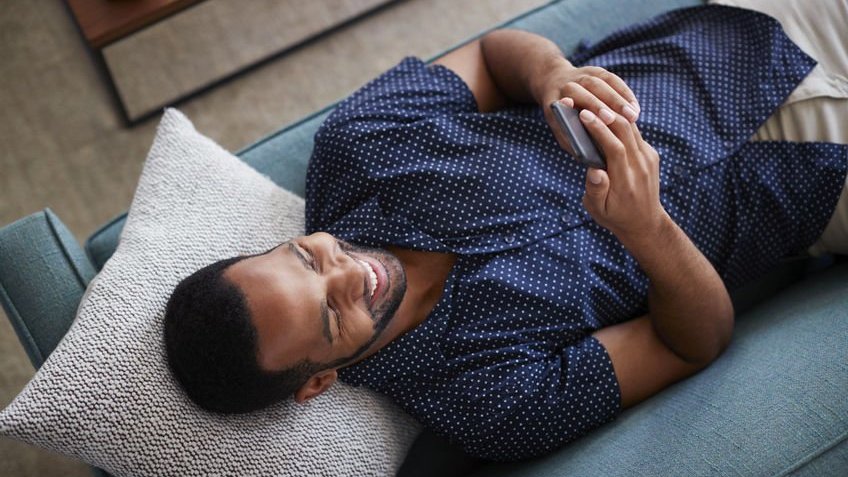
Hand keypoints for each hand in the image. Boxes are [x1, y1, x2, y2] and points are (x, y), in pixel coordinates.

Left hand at [534, 60, 639, 155]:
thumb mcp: (561, 133)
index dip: (573, 113)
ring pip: (600, 83)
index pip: (563, 105)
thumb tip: (590, 158)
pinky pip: (612, 80)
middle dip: (600, 105)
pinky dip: (625, 93)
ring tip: (632, 117)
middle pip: (584, 92)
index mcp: (553, 101)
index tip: (586, 119)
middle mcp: (566, 84)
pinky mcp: (595, 71)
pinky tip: (635, 108)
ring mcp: (581, 74)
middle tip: (616, 120)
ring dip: (617, 99)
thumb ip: (573, 142)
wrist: (556, 87)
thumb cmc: (561, 121)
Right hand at [578, 109, 666, 243]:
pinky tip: (606, 118)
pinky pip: (635, 134)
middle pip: (625, 132)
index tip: (584, 116)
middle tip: (586, 105)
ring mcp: (649, 159)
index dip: (599, 129)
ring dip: (614, 116)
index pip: (615, 147)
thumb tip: (594, 171)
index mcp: (626, 181)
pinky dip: (620, 123)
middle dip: (605, 115)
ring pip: (632, 129)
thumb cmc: (615, 216)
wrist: (645, 222)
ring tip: (595, 106)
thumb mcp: (597, 209)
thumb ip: (595, 190)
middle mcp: (640, 167)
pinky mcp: (651, 155)